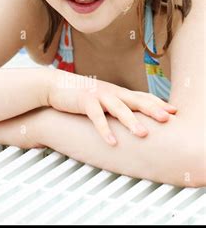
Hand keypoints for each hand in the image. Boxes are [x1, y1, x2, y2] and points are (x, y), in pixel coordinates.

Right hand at [43, 67, 176, 145]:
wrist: (53, 85)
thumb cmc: (78, 94)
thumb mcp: (99, 97)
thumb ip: (113, 104)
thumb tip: (127, 116)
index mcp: (116, 91)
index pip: (141, 96)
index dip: (157, 103)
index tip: (173, 110)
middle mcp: (110, 91)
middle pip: (135, 100)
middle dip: (152, 109)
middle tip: (168, 119)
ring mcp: (98, 95)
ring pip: (118, 108)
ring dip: (131, 121)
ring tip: (143, 134)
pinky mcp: (84, 101)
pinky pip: (96, 117)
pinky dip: (104, 130)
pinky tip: (111, 142)